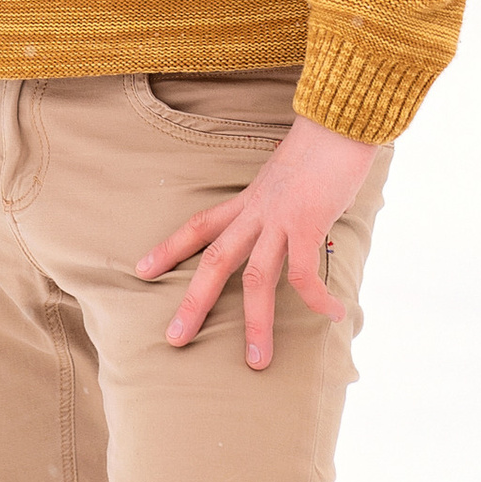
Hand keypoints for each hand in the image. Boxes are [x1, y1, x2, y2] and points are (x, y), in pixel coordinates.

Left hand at [134, 114, 379, 371]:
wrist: (339, 121)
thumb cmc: (320, 146)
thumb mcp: (286, 176)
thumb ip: (280, 201)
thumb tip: (289, 219)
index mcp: (247, 200)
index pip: (199, 225)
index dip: (169, 249)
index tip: (141, 270)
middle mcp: (256, 212)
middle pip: (215, 261)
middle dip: (194, 302)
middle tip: (174, 339)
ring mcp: (280, 219)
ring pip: (258, 279)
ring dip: (256, 323)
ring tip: (256, 360)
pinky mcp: (308, 223)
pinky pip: (306, 272)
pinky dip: (318, 298)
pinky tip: (334, 314)